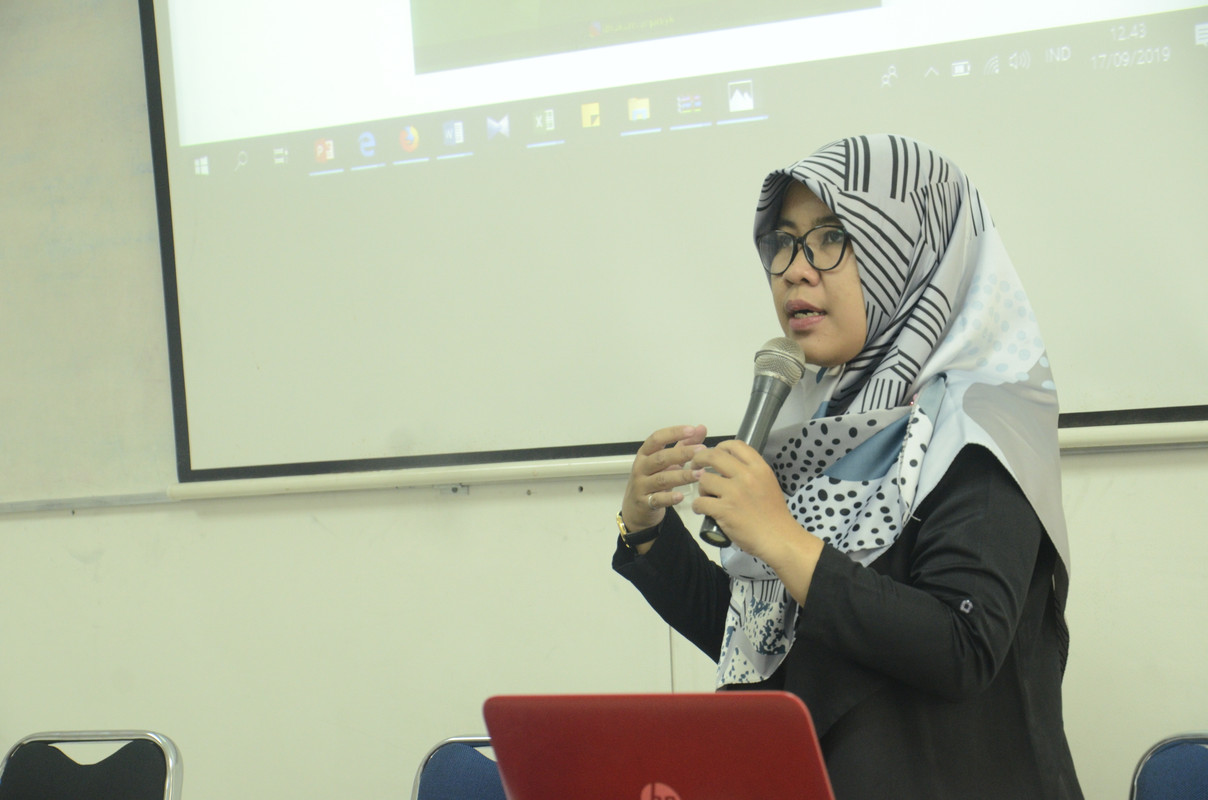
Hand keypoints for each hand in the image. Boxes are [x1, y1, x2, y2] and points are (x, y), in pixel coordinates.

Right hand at [620, 425, 707, 533]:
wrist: (634, 508)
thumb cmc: (651, 480)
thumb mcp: (665, 462)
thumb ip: (683, 445)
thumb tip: (701, 428)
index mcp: (645, 454)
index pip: (657, 439)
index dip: (673, 433)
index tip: (691, 430)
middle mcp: (641, 468)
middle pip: (660, 458)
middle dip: (682, 453)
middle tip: (701, 451)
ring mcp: (641, 486)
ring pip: (661, 479)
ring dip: (682, 476)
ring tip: (700, 474)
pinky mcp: (645, 503)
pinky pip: (657, 499)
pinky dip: (669, 498)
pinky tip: (681, 496)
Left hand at [691, 440, 813, 567]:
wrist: (779, 539)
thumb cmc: (775, 514)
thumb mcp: (768, 484)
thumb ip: (752, 473)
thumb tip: (730, 466)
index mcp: (759, 468)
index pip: (736, 445)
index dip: (720, 446)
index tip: (714, 453)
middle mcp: (746, 476)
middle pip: (714, 456)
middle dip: (700, 459)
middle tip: (695, 465)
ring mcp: (734, 493)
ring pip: (704, 479)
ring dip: (701, 488)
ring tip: (706, 496)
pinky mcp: (724, 510)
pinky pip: (700, 502)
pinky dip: (697, 507)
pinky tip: (702, 510)